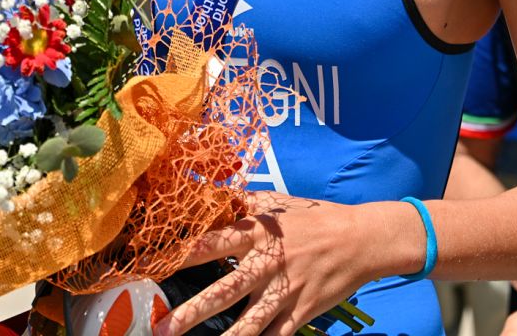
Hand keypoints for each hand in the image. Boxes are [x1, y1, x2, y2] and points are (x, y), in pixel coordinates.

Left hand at [154, 192, 389, 335]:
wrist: (362, 240)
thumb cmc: (316, 218)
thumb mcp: (280, 203)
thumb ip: (246, 204)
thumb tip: (213, 193)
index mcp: (259, 232)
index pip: (213, 243)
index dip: (182, 254)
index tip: (154, 264)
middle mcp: (269, 264)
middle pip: (224, 290)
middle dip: (192, 311)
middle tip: (162, 326)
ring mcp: (286, 291)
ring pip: (248, 322)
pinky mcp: (302, 312)